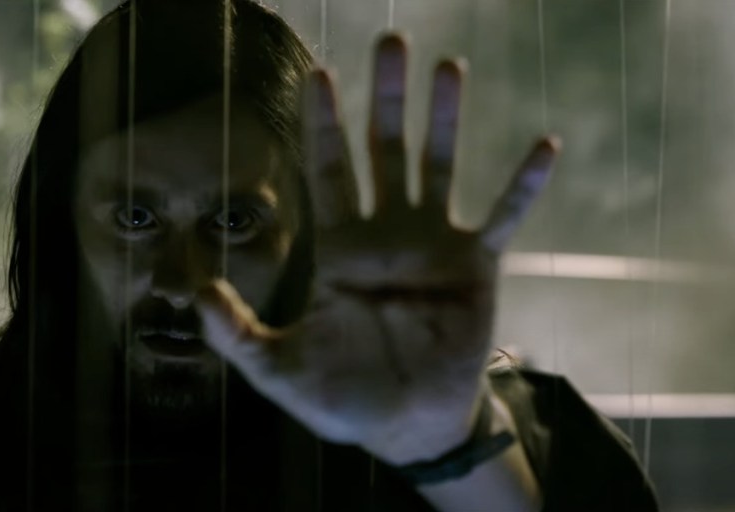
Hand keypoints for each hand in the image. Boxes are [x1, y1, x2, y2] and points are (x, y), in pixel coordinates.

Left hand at [196, 33, 558, 465]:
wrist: (405, 428)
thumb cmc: (341, 399)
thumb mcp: (276, 368)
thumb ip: (234, 332)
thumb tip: (192, 293)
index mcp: (339, 249)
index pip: (327, 171)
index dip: (323, 124)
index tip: (317, 73)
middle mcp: (386, 233)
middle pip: (383, 150)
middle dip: (385, 97)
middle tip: (391, 41)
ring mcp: (434, 244)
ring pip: (438, 166)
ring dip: (443, 118)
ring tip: (447, 67)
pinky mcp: (476, 267)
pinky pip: (503, 218)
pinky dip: (522, 186)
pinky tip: (542, 146)